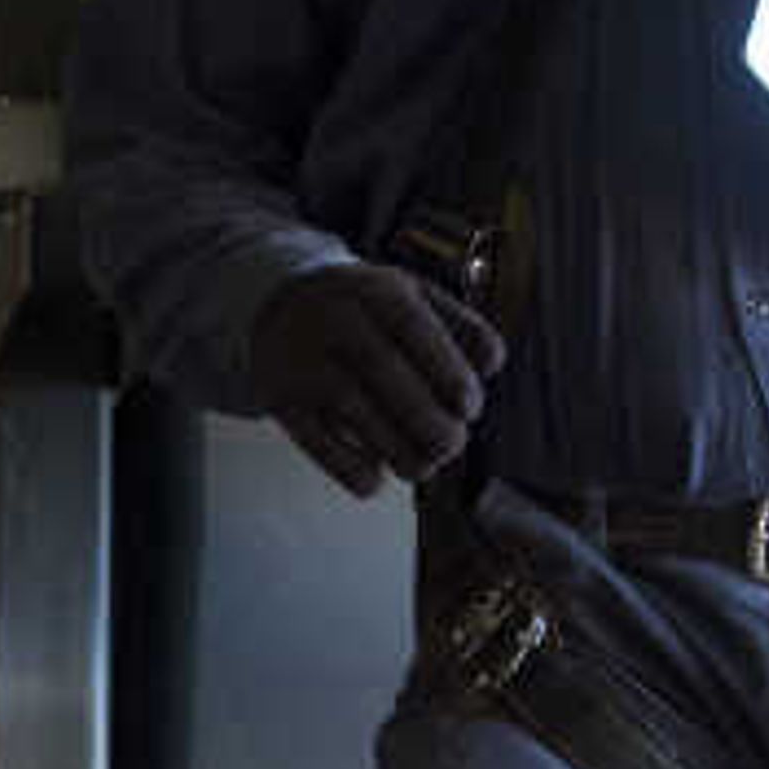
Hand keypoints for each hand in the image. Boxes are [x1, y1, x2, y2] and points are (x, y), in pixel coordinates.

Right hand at [250, 260, 504, 497]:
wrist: (275, 303)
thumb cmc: (365, 310)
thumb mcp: (411, 296)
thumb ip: (459, 325)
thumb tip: (492, 364)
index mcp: (374, 290)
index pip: (413, 326)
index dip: (448, 369)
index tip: (470, 408)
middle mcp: (333, 317)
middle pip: (381, 368)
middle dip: (426, 417)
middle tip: (452, 446)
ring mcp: (301, 358)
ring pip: (351, 405)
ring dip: (396, 448)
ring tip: (422, 466)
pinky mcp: (279, 397)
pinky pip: (314, 439)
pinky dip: (350, 467)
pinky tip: (375, 478)